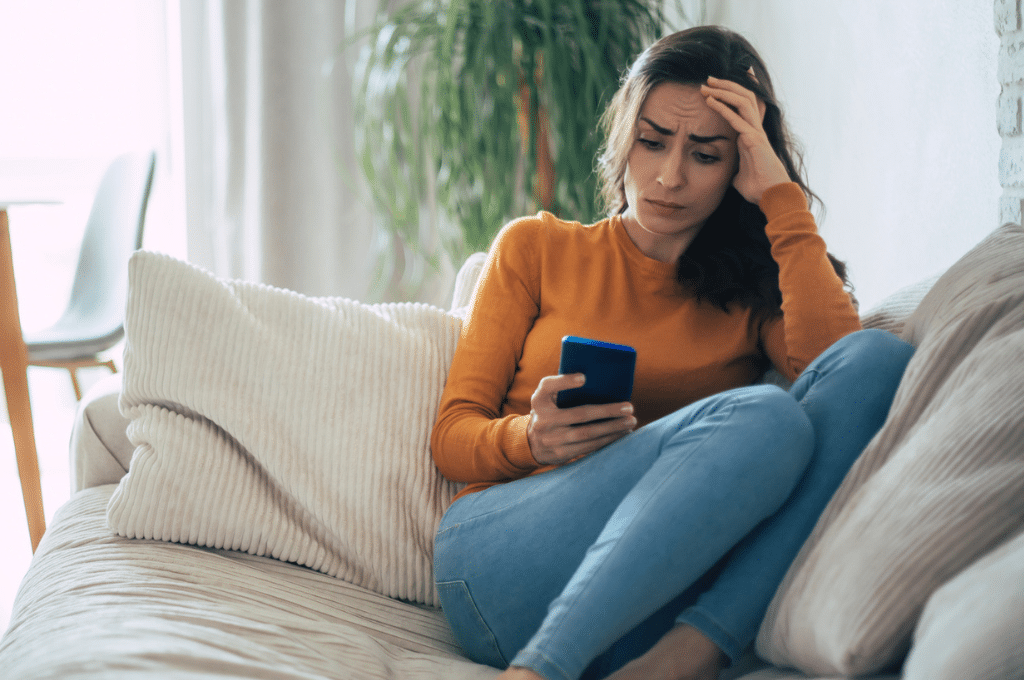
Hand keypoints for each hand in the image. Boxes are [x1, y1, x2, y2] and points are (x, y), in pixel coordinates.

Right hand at [527, 374, 635, 465]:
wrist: (531, 443)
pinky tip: (621, 435)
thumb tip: (597, 381)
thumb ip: (563, 388)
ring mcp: (552, 439)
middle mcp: (543, 420)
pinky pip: (588, 448)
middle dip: (607, 411)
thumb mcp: (547, 398)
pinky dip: (607, 441)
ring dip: (612, 429)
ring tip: (630, 423)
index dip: (565, 382)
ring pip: (587, 434)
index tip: (584, 378)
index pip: (548, 386)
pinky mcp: (561, 454)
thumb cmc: (548, 412)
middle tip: (629, 408)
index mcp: (539, 400)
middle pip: (579, 414)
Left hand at [700, 75, 789, 204]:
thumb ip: (733, 168)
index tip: (722, 81)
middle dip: (726, 85)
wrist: (772, 196)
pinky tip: (710, 101)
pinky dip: (723, 108)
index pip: (746, 106)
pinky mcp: (754, 139)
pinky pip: (737, 118)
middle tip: (708, 79)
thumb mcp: (739, 175)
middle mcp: (755, 129)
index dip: (737, 91)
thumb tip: (726, 173)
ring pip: (742, 101)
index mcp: (751, 134)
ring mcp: (756, 132)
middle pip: (744, 97)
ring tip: (707, 85)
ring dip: (723, 91)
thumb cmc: (757, 188)